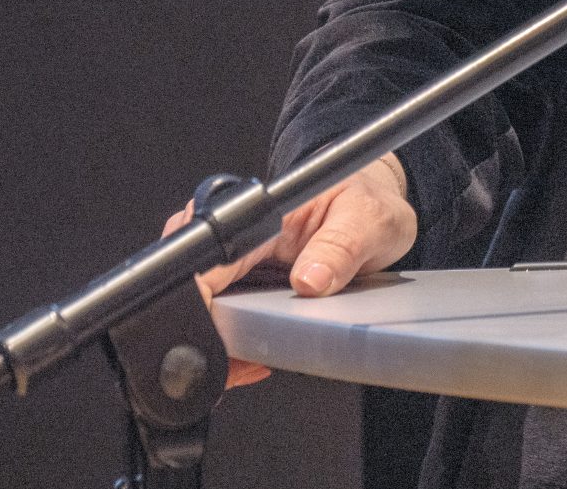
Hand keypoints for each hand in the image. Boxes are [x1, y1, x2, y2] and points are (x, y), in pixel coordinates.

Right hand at [162, 154, 417, 386]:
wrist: (374, 211)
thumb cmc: (370, 205)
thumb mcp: (370, 221)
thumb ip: (341, 247)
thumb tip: (309, 280)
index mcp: (262, 212)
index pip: (210, 258)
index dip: (202, 300)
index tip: (221, 332)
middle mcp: (237, 234)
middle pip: (192, 287)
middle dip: (209, 330)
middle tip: (245, 359)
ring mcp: (234, 259)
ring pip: (201, 307)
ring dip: (220, 340)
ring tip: (252, 361)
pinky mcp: (239, 281)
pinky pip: (219, 317)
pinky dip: (232, 342)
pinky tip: (255, 355)